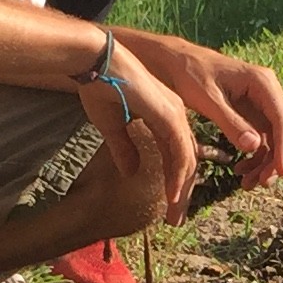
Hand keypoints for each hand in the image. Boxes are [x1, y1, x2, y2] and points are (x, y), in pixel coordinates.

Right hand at [90, 44, 193, 215]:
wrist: (94, 63)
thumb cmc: (100, 88)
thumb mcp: (112, 126)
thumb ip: (124, 148)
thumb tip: (130, 172)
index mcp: (165, 117)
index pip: (177, 156)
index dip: (174, 182)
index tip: (168, 206)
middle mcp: (175, 116)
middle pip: (187, 161)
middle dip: (181, 192)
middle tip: (175, 219)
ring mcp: (174, 114)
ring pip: (187, 160)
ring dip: (181, 190)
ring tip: (173, 214)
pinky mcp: (169, 114)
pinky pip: (180, 151)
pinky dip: (178, 175)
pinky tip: (172, 195)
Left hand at [123, 31, 282, 188]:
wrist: (177, 62)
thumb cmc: (189, 75)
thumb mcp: (207, 100)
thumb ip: (230, 122)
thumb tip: (254, 146)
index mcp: (262, 82)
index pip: (282, 119)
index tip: (280, 172)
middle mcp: (269, 91)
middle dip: (278, 159)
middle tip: (261, 183)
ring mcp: (263, 103)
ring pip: (278, 138)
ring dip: (268, 163)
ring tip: (248, 184)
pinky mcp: (253, 114)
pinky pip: (264, 140)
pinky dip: (257, 158)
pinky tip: (241, 171)